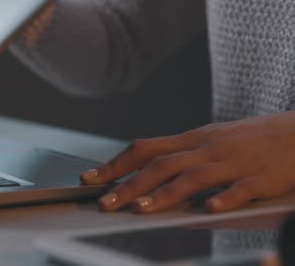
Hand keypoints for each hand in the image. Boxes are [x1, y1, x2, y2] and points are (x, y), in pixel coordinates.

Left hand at [80, 112, 294, 212]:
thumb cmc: (247, 140)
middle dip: (129, 184)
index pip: (144, 149)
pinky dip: (225, 197)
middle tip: (105, 203)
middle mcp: (206, 148)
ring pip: (194, 176)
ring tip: (141, 208)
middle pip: (162, 164)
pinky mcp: (261, 177)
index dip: (115, 164)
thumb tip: (141, 174)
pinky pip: (242, 188)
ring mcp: (233, 161)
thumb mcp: (207, 142)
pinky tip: (210, 209)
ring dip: (165, 193)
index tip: (89, 179)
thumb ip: (178, 157)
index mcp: (191, 140)